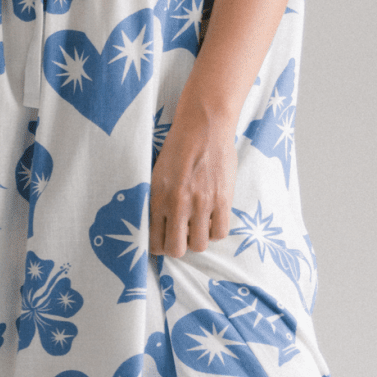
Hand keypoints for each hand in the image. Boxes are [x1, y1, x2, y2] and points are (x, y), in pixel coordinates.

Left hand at [149, 94, 236, 257]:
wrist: (204, 125)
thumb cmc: (179, 147)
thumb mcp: (157, 174)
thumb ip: (158, 201)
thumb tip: (159, 226)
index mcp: (158, 198)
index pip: (154, 242)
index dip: (160, 247)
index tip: (165, 240)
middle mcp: (178, 204)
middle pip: (176, 250)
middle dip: (179, 247)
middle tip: (183, 236)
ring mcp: (201, 203)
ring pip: (199, 245)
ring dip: (199, 239)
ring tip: (199, 225)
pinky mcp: (222, 199)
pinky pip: (220, 233)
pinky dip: (216, 231)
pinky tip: (213, 218)